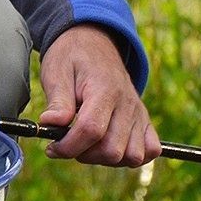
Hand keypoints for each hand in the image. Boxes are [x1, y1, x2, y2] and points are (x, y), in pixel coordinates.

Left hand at [39, 24, 160, 167]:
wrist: (92, 41)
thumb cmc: (71, 57)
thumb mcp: (56, 72)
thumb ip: (57, 101)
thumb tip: (50, 124)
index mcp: (104, 90)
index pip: (91, 130)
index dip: (69, 146)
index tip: (52, 147)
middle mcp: (127, 103)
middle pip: (112, 149)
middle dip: (84, 154)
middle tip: (67, 144)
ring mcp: (139, 112)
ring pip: (132, 156)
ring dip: (105, 159)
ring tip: (87, 145)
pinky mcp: (144, 119)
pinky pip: (150, 150)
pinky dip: (132, 156)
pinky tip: (109, 145)